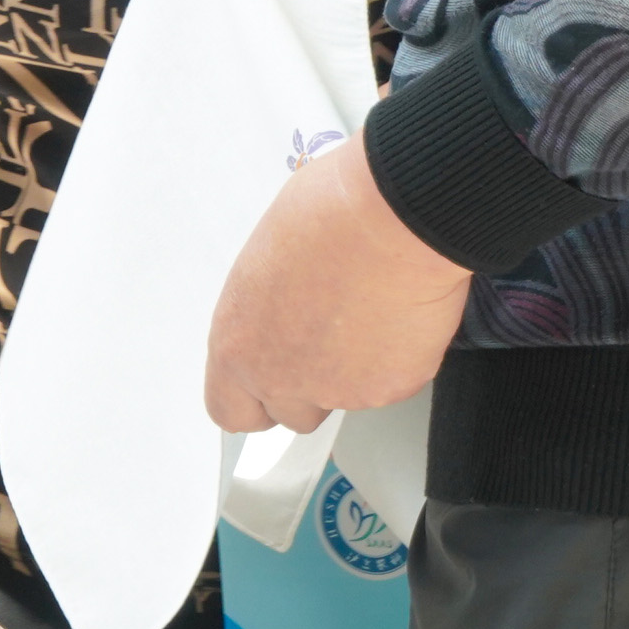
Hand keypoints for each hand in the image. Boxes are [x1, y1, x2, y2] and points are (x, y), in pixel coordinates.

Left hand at [203, 134, 471, 433]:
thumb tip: (288, 300)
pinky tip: (399, 312)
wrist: (391, 218)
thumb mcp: (269, 255)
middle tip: (329, 339)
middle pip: (290, 414)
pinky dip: (397, 358)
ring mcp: (337, 390)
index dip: (252, 399)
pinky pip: (392, 382)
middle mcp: (281, 376)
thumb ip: (269, 304)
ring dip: (355, 371)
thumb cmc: (329, 214)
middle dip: (309, 387)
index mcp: (238, 342)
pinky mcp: (388, 389)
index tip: (266, 386)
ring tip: (369, 310)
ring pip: (346, 399)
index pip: (229, 408)